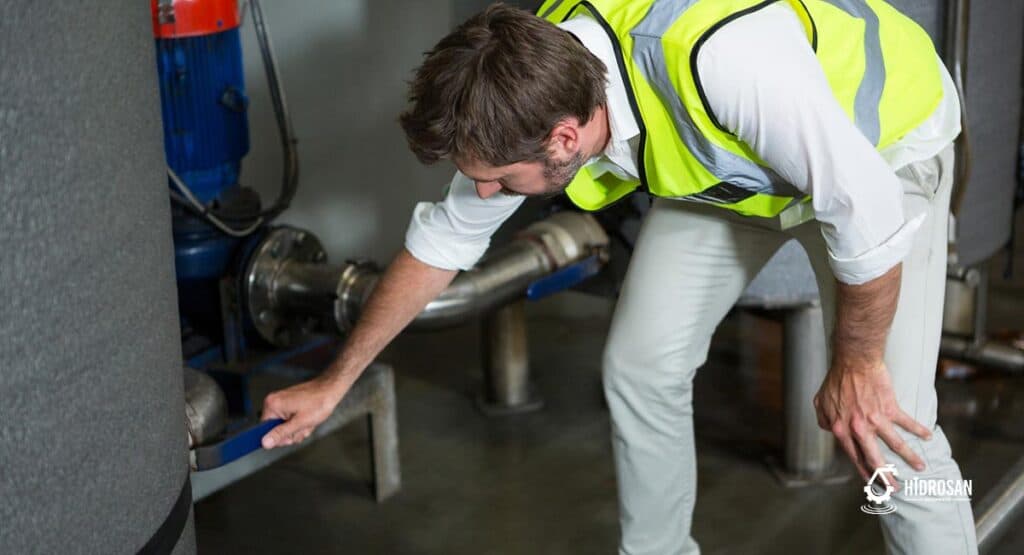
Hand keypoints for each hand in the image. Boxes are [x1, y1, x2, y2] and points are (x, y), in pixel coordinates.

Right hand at [260, 377, 345, 448]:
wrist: (331, 390)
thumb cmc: (319, 402)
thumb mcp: (300, 423)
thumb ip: (281, 433)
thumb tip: (265, 443)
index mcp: (272, 404)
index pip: (264, 430)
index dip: (278, 437)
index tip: (290, 435)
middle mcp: (274, 402)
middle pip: (275, 430)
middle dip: (292, 433)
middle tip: (303, 427)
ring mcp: (282, 403)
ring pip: (285, 427)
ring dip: (298, 429)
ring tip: (308, 422)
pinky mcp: (290, 404)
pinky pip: (291, 421)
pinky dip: (300, 424)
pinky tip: (309, 420)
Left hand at [813, 361, 931, 481]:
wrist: (853, 361)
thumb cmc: (835, 379)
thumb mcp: (820, 402)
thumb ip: (823, 419)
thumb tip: (826, 429)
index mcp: (841, 430)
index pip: (854, 457)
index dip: (863, 471)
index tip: (871, 482)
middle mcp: (859, 429)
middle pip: (875, 459)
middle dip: (886, 476)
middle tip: (895, 488)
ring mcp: (876, 420)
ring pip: (896, 445)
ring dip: (910, 458)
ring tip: (921, 467)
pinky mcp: (890, 408)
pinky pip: (908, 423)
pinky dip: (919, 430)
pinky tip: (928, 437)